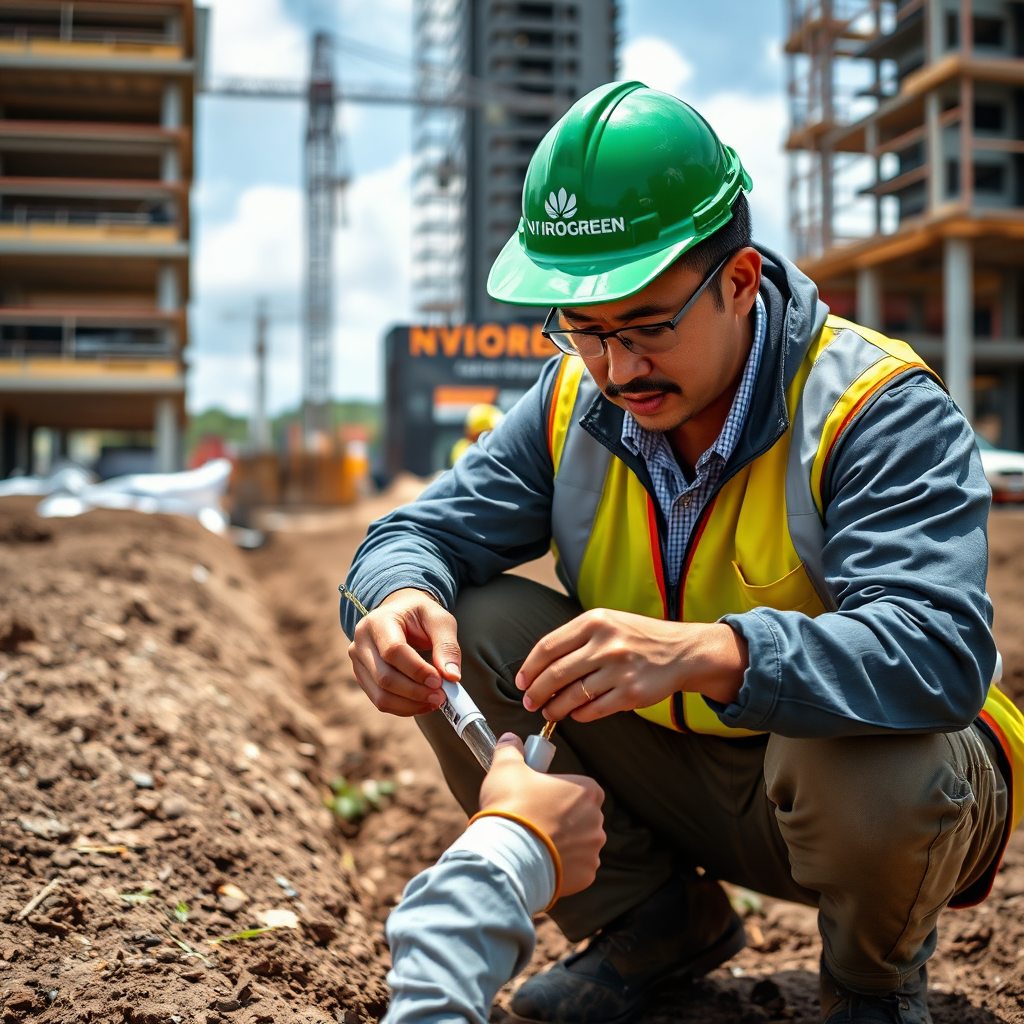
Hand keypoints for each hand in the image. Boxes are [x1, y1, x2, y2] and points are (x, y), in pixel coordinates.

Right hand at [347, 588, 461, 716]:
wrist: (400, 613)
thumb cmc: (420, 615)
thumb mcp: (439, 620)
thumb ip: (447, 645)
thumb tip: (452, 677)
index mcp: (378, 622)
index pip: (393, 651)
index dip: (417, 670)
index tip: (439, 681)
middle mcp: (361, 643)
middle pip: (384, 677)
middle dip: (415, 692)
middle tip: (441, 696)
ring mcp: (358, 663)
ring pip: (381, 695)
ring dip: (411, 704)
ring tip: (435, 701)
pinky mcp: (363, 678)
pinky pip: (381, 701)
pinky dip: (404, 707)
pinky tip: (423, 703)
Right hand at [479, 733, 604, 897]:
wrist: (509, 854)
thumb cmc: (512, 806)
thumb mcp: (506, 768)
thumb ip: (511, 750)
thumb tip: (510, 739)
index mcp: (587, 791)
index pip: (580, 788)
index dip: (559, 792)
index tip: (540, 796)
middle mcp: (597, 821)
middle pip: (580, 817)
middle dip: (561, 819)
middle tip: (534, 820)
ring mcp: (593, 850)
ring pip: (578, 844)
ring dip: (562, 844)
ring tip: (534, 844)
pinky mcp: (586, 875)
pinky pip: (575, 869)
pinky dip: (561, 867)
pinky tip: (540, 863)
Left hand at [515, 608, 747, 722]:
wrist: (682, 651)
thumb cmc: (637, 637)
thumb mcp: (607, 623)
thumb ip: (575, 639)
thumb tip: (538, 666)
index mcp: (594, 621)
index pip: (548, 647)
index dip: (529, 667)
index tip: (521, 681)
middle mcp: (605, 643)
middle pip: (555, 673)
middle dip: (536, 692)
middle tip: (529, 702)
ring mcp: (619, 669)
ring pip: (572, 695)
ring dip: (554, 707)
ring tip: (549, 711)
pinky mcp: (631, 693)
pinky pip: (593, 710)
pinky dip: (579, 715)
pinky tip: (575, 714)